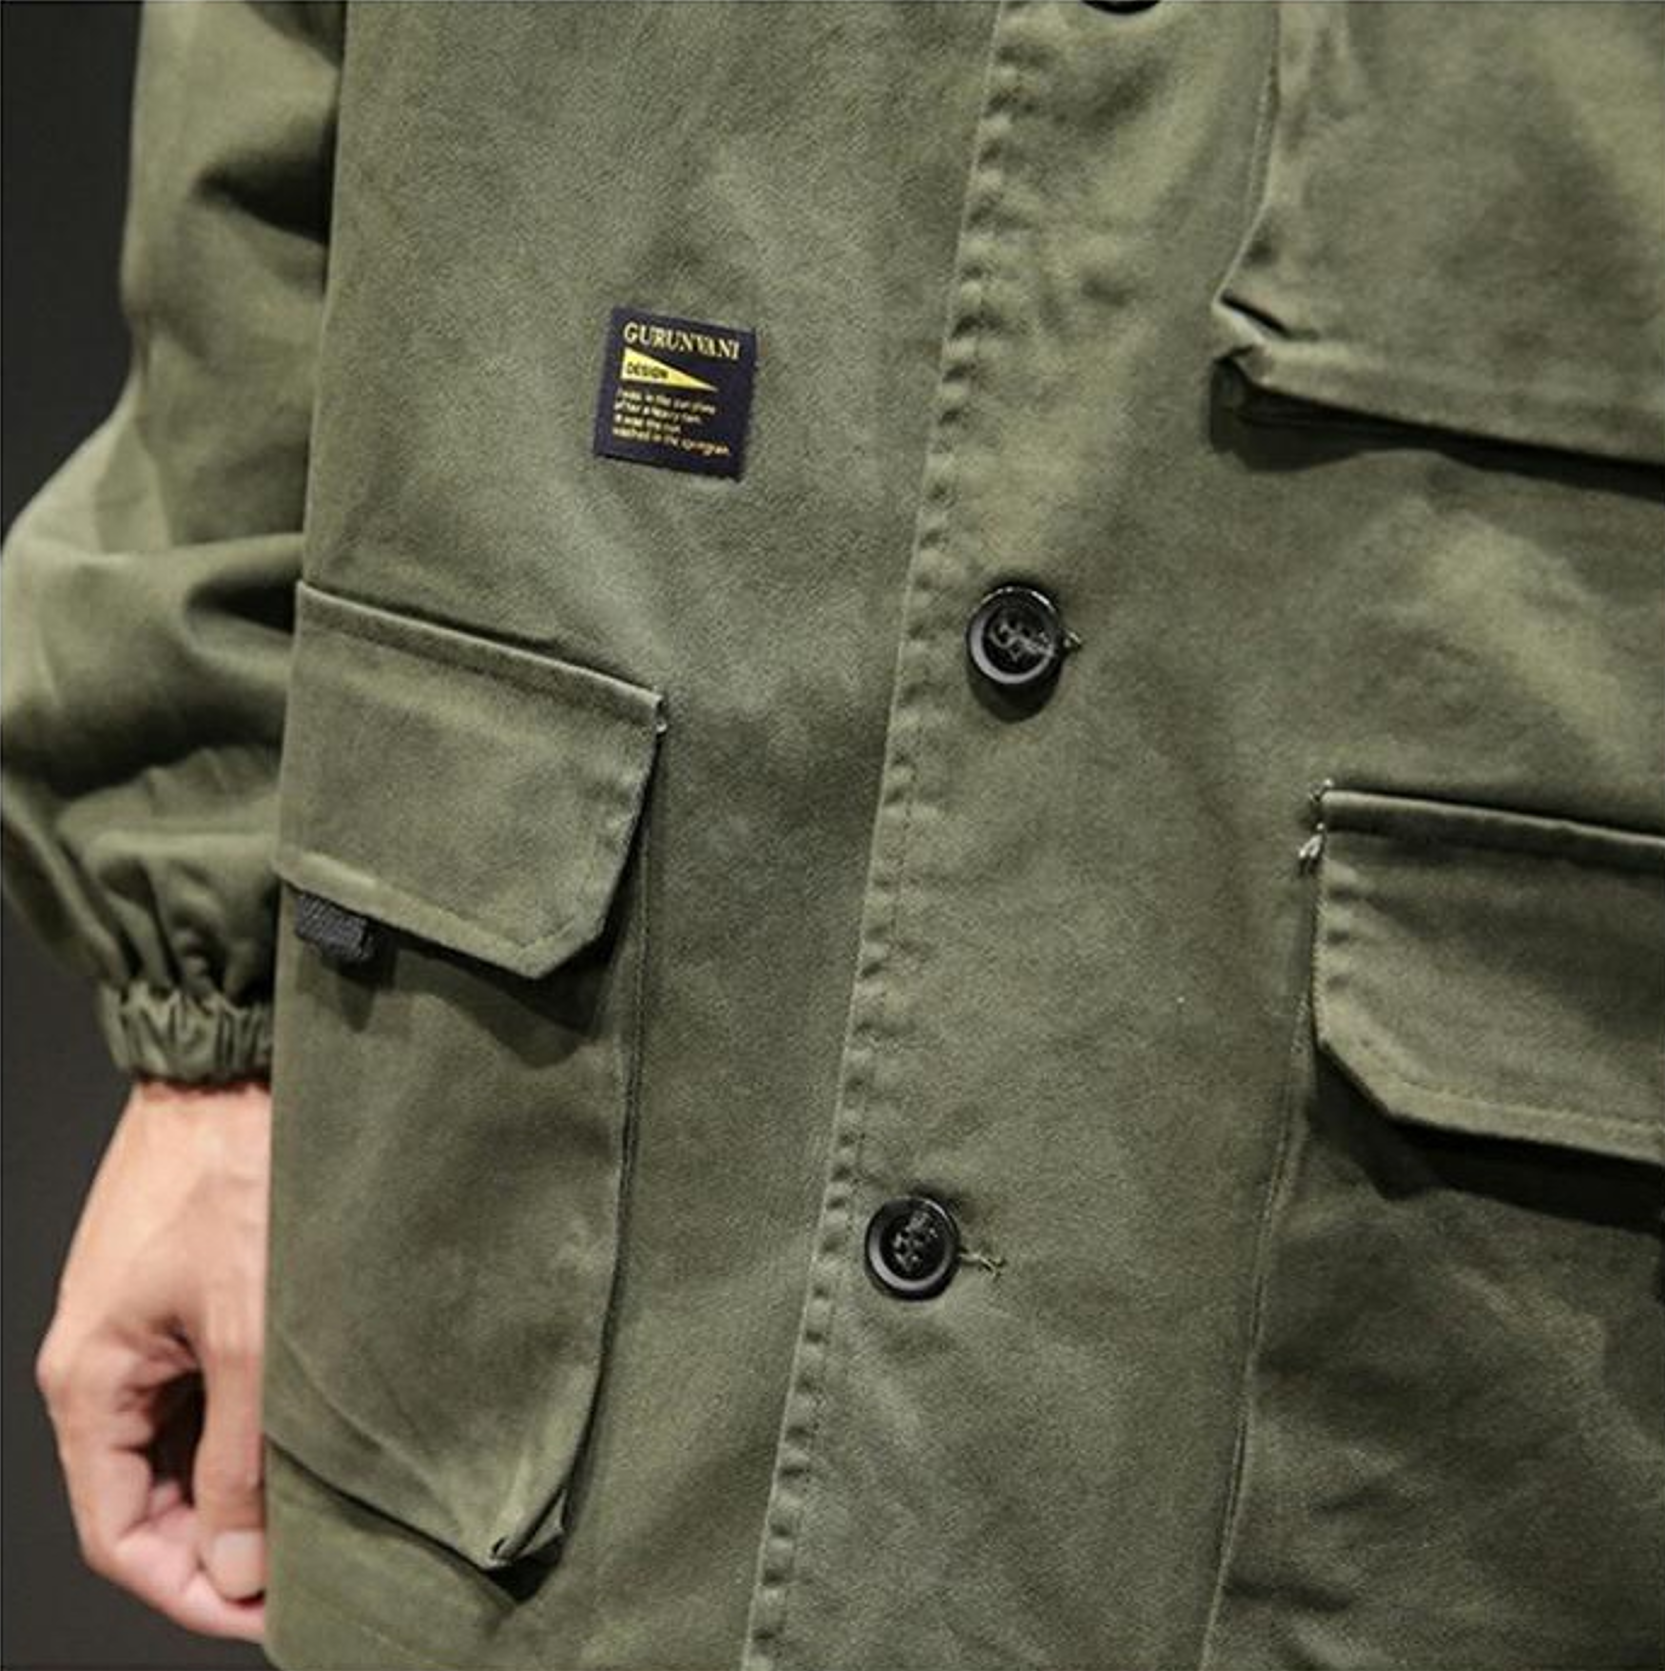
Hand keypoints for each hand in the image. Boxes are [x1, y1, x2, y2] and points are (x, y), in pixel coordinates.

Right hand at [34, 1075, 271, 1640]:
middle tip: (305, 1566)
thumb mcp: (250, 1332)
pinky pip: (198, 1388)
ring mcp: (137, 1328)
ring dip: (237, 1483)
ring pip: (179, 1444)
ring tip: (315, 1506)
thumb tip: (236, 1564)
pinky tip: (301, 1432)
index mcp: (92, 1384)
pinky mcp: (176, 1293)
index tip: (268, 1613)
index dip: (191, 1589)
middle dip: (219, 1544)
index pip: (121, 1535)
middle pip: (147, 1497)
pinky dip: (244, 1422)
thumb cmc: (239, 1180)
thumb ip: (243, 1456)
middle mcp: (101, 1365)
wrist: (235, 1068)